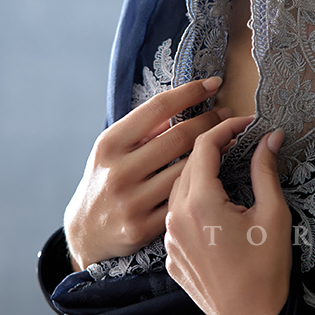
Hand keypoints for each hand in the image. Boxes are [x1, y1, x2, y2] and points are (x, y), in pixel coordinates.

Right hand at [64, 78, 229, 270]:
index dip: (190, 92)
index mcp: (109, 144)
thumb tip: (186, 102)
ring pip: (187, 169)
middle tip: (227, 114)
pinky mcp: (143, 228)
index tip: (213, 83)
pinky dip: (203, 182)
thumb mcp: (113, 149)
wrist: (85, 232)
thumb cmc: (107, 179)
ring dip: (215, 151)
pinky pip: (183, 199)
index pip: (157, 108)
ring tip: (228, 139)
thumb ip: (144, 129)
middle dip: (210, 121)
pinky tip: (216, 172)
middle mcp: (118, 172)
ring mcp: (131, 202)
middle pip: (179, 137)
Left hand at [164, 117, 291, 314]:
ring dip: (200, 176)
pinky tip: (216, 208)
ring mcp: (170, 241)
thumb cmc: (268, 268)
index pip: (204, 147)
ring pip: (179, 193)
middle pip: (188, 167)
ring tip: (228, 170)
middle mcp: (176, 219)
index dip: (225, 128)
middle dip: (213, 149)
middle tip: (240, 141)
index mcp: (200, 203)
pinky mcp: (172, 260)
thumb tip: (270, 138)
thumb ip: (265, 170)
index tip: (245, 123)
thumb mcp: (273, 213)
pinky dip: (193, 205)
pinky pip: (177, 220)